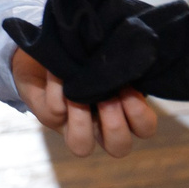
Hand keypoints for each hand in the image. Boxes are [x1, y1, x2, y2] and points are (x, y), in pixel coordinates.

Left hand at [12, 49, 157, 157]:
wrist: (44, 40)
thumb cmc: (82, 47)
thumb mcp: (104, 52)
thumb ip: (120, 62)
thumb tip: (130, 59)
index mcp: (120, 109)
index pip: (144, 129)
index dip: (141, 116)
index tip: (130, 87)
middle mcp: (97, 124)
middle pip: (119, 147)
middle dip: (115, 124)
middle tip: (108, 98)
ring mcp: (69, 124)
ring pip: (81, 146)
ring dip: (82, 121)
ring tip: (78, 93)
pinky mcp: (44, 114)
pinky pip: (54, 111)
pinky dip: (57, 89)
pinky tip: (57, 70)